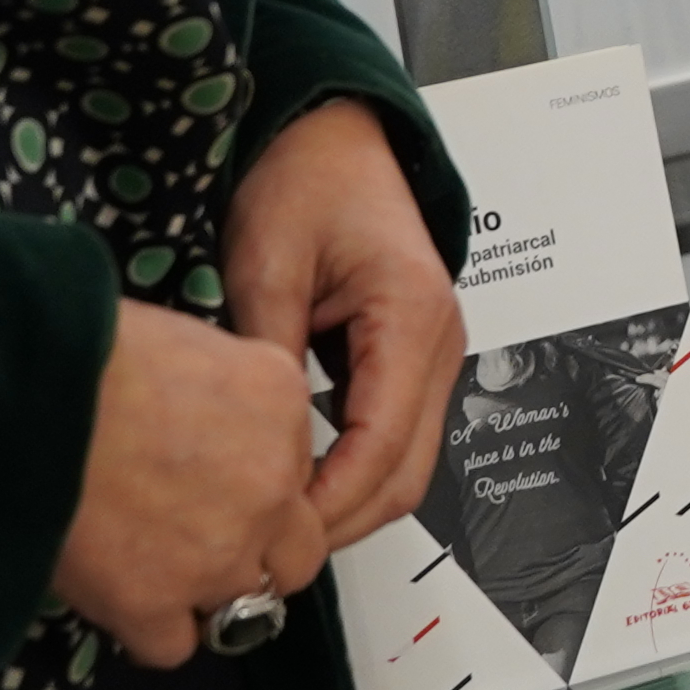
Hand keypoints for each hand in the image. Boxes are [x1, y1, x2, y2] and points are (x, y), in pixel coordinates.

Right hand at [52, 303, 332, 668]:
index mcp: (281, 405)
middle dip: (261, 550)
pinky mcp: (152, 604)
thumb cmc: (85, 349)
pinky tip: (123, 598)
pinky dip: (152, 629)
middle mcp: (270, 487)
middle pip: (298, 551)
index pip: (298, 465)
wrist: (18, 393)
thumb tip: (214, 422)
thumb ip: (228, 391)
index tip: (214, 473)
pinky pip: (175, 646)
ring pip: (248, 605)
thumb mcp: (189, 340)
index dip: (256, 476)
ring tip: (157, 565)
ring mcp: (217, 555)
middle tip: (205, 534)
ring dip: (210, 591)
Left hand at [226, 96, 465, 551]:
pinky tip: (300, 483)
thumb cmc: (306, 176)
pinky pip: (395, 435)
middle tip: (269, 555)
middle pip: (408, 474)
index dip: (330, 504)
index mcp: (411, 313)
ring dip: (349, 503)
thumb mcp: (264, 259)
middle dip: (342, 523)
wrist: (336, 135)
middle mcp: (440, 339)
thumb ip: (263, 354)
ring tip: (278, 529)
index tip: (273, 535)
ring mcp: (435, 352)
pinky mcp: (413, 357)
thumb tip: (248, 446)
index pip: (382, 445)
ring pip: (408, 464)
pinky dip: (354, 472)